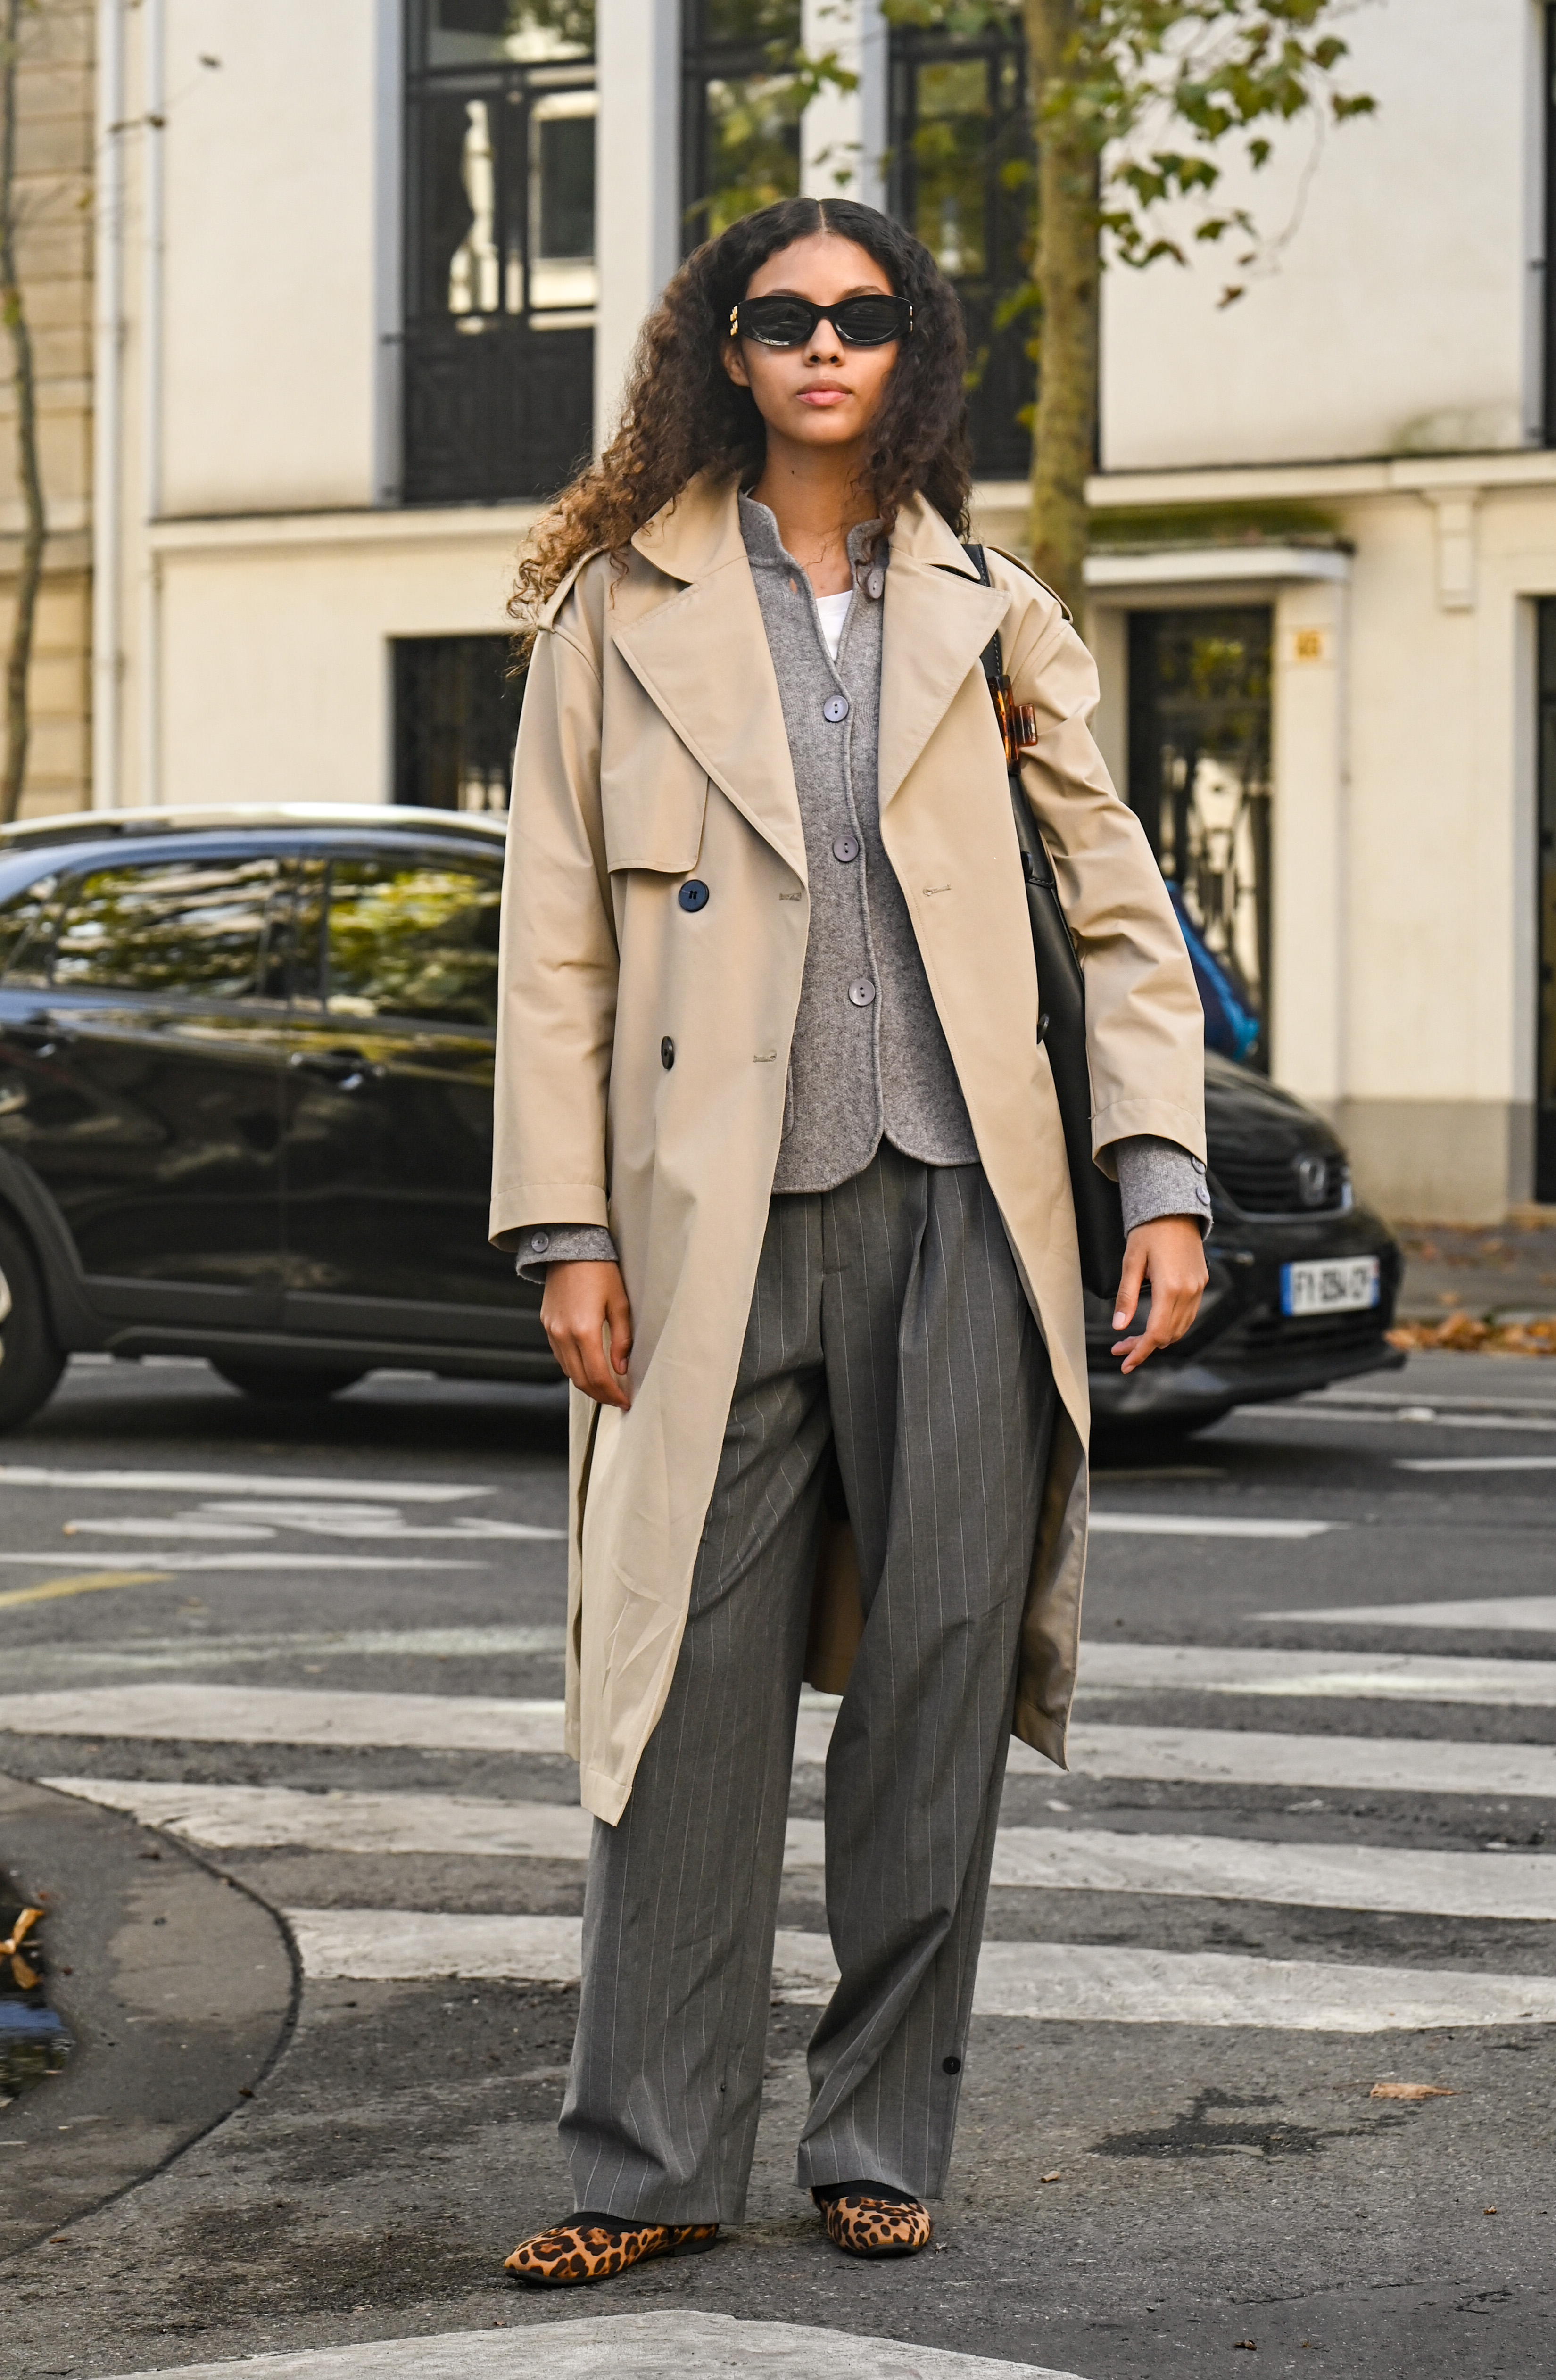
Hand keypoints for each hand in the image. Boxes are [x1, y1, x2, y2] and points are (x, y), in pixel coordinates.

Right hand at [540, 1260, 632, 1408]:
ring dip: (586, 1383)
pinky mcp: (547, 1324)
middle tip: (616, 1399)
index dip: (611, 1394)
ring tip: (605, 1386)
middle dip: (599, 1395)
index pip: (597, 1376)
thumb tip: (621, 1369)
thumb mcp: (620, 1304)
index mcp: (584, 1330)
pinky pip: (560, 1355)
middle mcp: (563, 1334)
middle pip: (580, 1380)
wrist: (570, 1248)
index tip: (624, 1401)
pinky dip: (574, 1367)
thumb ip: (621, 1340)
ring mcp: (552, 1330)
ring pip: (568, 1370)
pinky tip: (589, 1366)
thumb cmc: (600, 1272)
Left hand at [1111, 1218, 1208, 1374]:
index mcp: (1170, 1288)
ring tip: (1133, 1339)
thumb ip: (1126, 1296)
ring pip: (1180, 1328)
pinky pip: (1188, 1315)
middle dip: (1144, 1347)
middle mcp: (1189, 1292)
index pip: (1156, 1333)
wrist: (1176, 1210)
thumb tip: (1119, 1326)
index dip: (1140, 1351)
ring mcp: (1198, 1288)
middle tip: (1120, 1349)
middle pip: (1168, 1335)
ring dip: (1158, 1338)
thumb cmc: (1149, 1232)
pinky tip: (1154, 1324)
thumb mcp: (1131, 1262)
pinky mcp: (1201, 1283)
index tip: (1125, 1363)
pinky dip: (1171, 1326)